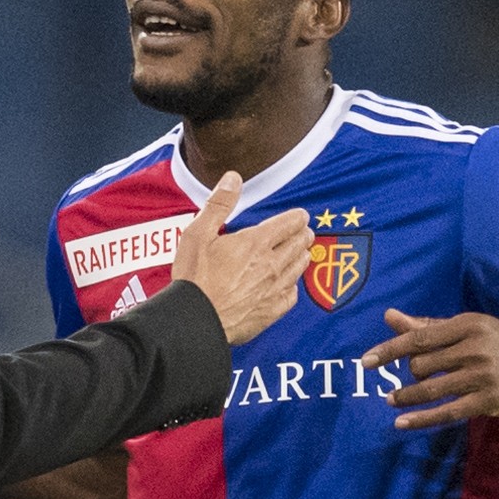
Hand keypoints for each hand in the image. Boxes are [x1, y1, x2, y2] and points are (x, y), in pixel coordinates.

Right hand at [170, 172, 312, 344]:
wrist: (195, 319)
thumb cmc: (194, 278)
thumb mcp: (198, 233)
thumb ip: (219, 204)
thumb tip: (233, 179)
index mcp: (256, 243)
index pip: (290, 223)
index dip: (298, 217)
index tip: (300, 216)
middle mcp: (271, 264)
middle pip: (300, 244)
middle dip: (304, 235)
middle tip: (303, 232)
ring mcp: (274, 289)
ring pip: (300, 268)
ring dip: (302, 257)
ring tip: (301, 253)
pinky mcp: (271, 311)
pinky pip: (292, 295)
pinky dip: (293, 286)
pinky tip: (288, 285)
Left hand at [360, 309, 498, 429]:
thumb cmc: (497, 344)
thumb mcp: (466, 327)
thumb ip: (426, 325)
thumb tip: (389, 316)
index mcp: (467, 325)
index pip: (419, 338)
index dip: (390, 350)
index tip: (366, 361)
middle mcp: (474, 348)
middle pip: (422, 364)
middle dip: (410, 373)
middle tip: (412, 377)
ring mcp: (482, 376)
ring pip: (431, 389)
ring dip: (406, 396)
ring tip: (390, 400)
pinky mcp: (487, 401)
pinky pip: (446, 412)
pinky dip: (421, 419)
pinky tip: (402, 422)